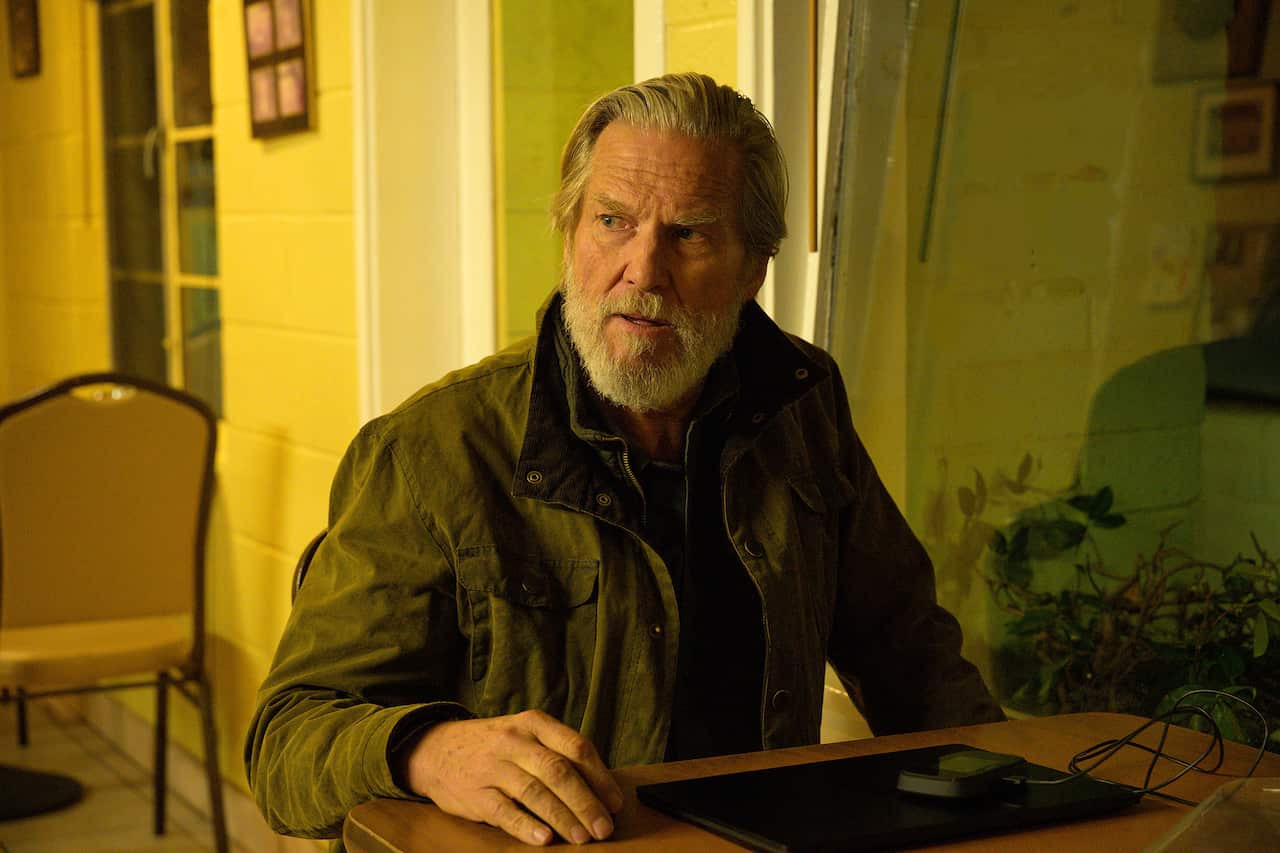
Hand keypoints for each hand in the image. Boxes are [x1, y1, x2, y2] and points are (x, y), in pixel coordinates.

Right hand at [399, 709, 624, 845]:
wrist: (436, 749)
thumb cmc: (493, 746)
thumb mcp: (524, 734)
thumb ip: (557, 753)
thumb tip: (600, 789)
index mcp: (534, 723)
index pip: (576, 747)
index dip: (600, 777)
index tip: (615, 803)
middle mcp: (515, 741)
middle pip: (559, 771)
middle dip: (586, 803)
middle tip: (604, 828)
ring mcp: (493, 767)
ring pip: (535, 791)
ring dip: (563, 817)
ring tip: (582, 838)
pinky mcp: (475, 793)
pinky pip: (504, 811)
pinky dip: (526, 826)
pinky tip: (544, 839)